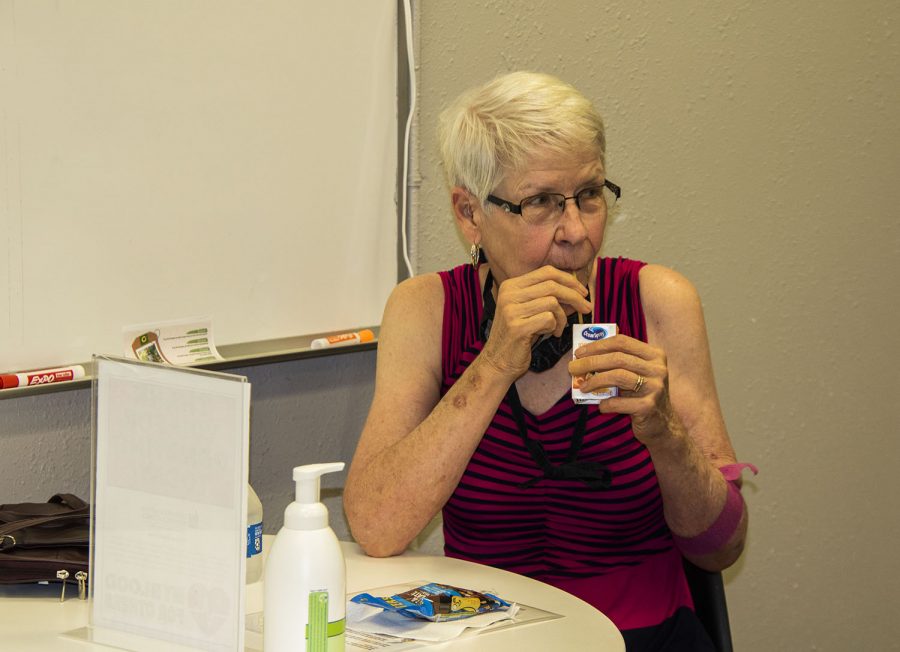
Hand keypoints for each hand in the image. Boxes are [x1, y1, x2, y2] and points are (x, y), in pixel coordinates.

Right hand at [480, 265, 590, 379]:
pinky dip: (555, 327)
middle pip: (552, 285)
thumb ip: (553, 301)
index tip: (582, 292)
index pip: (546, 272)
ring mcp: (511, 310)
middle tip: (587, 308)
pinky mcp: (517, 327)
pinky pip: (549, 319)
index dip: (569, 280)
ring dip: (562, 317)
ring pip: (552, 302)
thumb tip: (578, 294)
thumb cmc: (518, 338)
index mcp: (511, 286)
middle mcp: (509, 294)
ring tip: (558, 329)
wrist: (497, 363)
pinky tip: (550, 335)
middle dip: (575, 297)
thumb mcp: (533, 314)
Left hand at [568, 334, 676, 443]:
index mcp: (654, 355)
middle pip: (617, 358)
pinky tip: (601, 406)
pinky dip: (606, 403)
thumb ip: (619, 362)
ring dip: (595, 381)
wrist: (663, 425)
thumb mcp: (636, 374)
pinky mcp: (649, 406)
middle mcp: (657, 369)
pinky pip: (619, 402)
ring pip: (618, 376)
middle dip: (591, 362)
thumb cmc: (642, 395)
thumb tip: (586, 354)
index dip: (598, 345)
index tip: (579, 352)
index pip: (622, 342)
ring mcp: (655, 387)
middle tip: (573, 368)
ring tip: (583, 387)